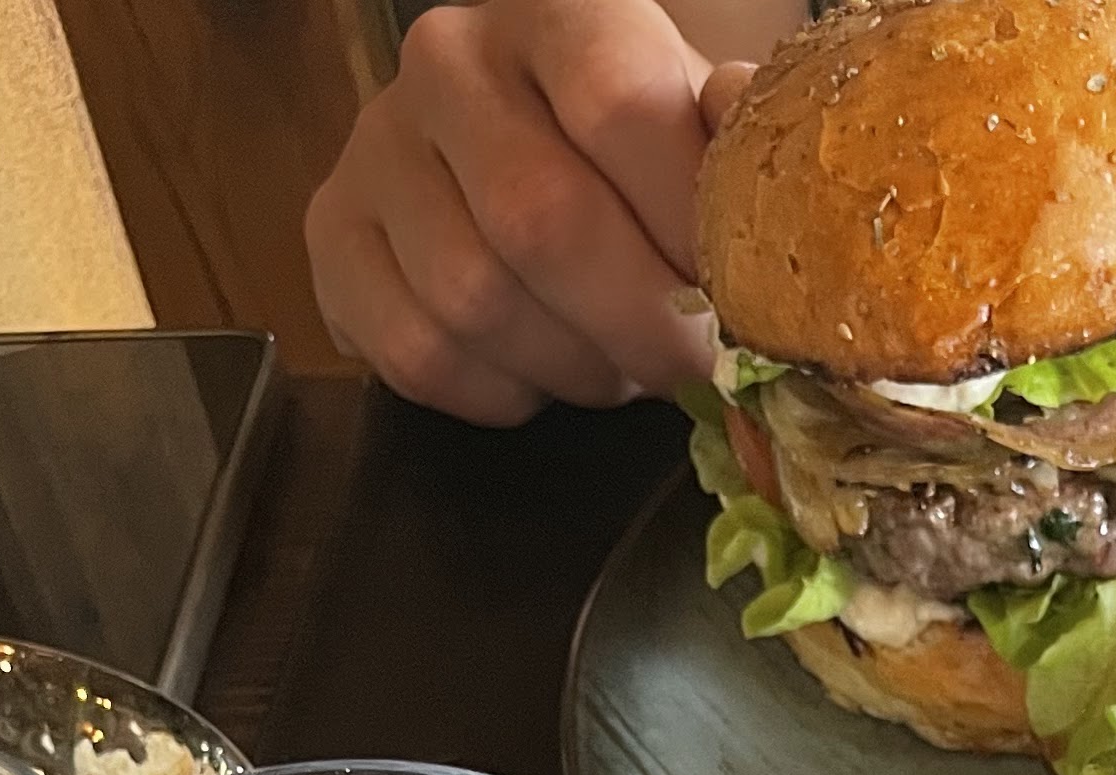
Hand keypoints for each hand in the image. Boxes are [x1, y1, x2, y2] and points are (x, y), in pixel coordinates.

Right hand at [307, 0, 740, 424]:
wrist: (525, 163)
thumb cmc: (638, 163)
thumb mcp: (703, 134)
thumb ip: (741, 151)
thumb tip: (780, 172)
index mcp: (559, 14)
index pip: (619, 109)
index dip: (686, 227)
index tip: (741, 303)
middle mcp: (449, 60)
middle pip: (541, 220)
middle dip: (637, 326)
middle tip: (690, 369)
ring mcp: (378, 146)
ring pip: (475, 300)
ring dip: (571, 366)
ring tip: (616, 363)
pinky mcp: (334, 237)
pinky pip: (419, 354)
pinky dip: (499, 395)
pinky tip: (539, 375)